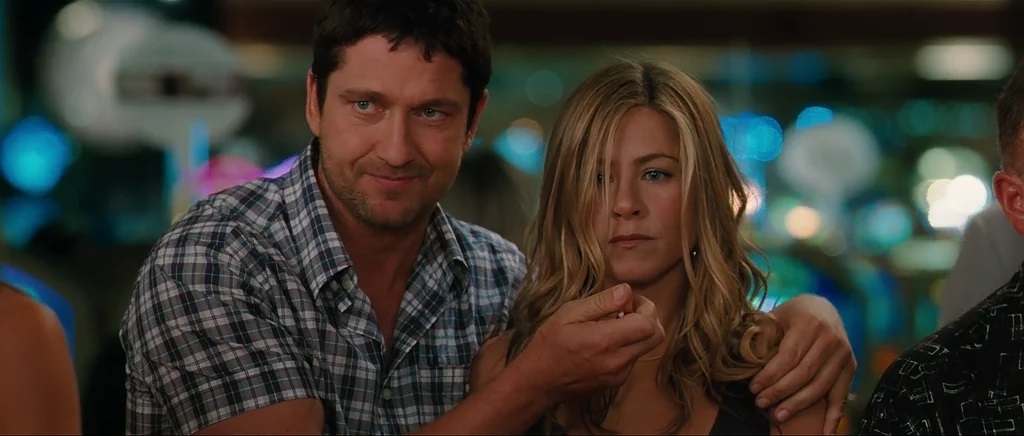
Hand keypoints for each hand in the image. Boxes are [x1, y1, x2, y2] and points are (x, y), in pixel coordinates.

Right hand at [510, 283, 664, 402]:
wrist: (539, 381)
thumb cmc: (550, 343)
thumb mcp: (569, 313)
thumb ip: (601, 302)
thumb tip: (627, 291)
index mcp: (606, 340)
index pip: (648, 323)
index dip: (647, 307)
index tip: (631, 300)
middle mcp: (618, 360)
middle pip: (657, 337)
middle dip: (649, 319)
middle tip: (629, 310)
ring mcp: (620, 375)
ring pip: (646, 348)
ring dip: (638, 333)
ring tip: (612, 325)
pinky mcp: (617, 382)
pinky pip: (633, 359)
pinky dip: (628, 346)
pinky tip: (606, 342)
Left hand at [750, 295, 855, 434]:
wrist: (823, 308)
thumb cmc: (793, 315)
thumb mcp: (776, 316)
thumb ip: (764, 335)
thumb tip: (750, 362)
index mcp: (811, 324)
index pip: (788, 357)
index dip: (770, 375)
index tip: (754, 388)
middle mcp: (832, 339)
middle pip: (804, 374)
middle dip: (780, 392)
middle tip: (761, 403)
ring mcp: (844, 355)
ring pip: (820, 386)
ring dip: (798, 404)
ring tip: (779, 415)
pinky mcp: (851, 368)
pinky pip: (842, 395)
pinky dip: (834, 417)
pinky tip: (825, 433)